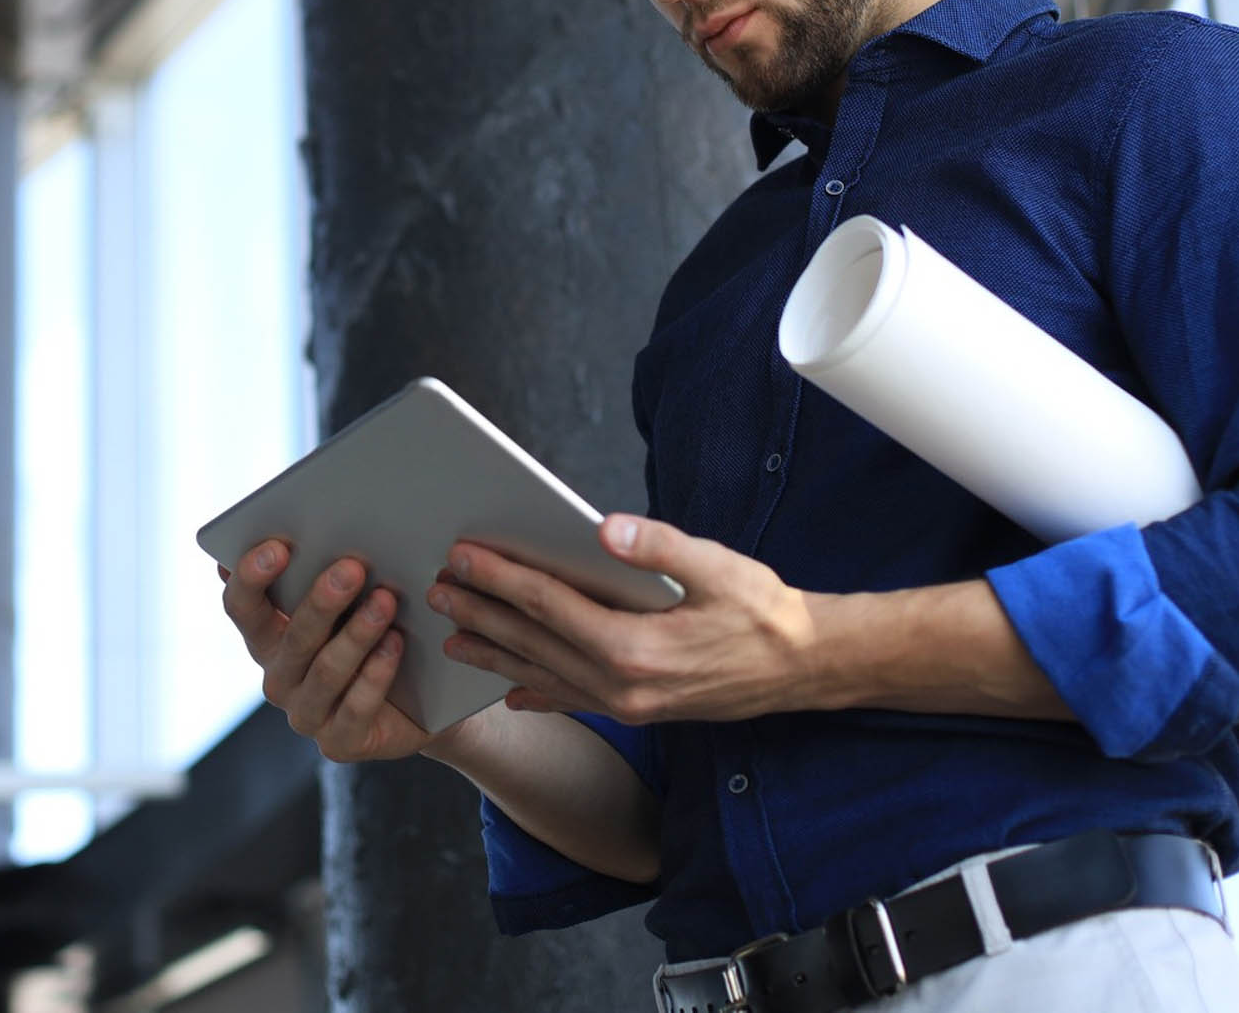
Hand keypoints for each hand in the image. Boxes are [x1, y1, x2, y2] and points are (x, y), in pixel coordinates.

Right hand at [219, 538, 440, 761]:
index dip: (252, 577)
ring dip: (357, 634)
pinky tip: (396, 645)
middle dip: (321, 601)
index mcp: (267, 637)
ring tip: (386, 601)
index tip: (280, 546)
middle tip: (353, 567)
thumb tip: (315, 522)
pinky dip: (377, 673)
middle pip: (291, 637)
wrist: (424, 699)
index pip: (242, 606)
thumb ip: (326, 569)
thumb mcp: (352, 599)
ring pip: (326, 671)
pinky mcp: (339, 743)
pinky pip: (355, 708)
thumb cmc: (377, 631)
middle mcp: (278, 677)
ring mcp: (306, 714)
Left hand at [427, 515, 819, 724]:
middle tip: (434, 590)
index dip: (500, 578)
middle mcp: (621, 686)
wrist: (804, 668)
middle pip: (533, 642)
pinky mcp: (637, 712)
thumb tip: (605, 526)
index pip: (548, 605)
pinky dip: (535, 692)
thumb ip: (660, 546)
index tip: (461, 555)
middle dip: (480, 614)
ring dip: (494, 654)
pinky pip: (572, 701)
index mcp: (634, 647)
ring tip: (451, 637)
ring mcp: (626, 706)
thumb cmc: (763, 610)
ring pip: (543, 676)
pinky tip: (510, 692)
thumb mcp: (719, 567)